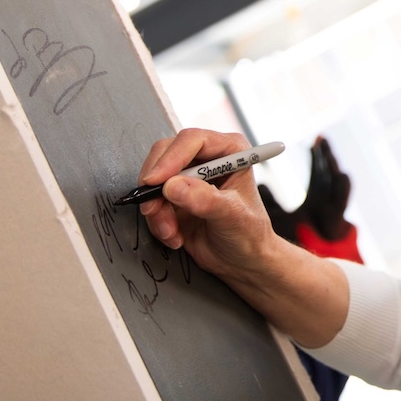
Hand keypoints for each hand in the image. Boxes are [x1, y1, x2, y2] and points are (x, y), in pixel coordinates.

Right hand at [137, 129, 279, 280]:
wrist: (242, 260)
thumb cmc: (249, 234)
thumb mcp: (232, 216)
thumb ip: (204, 200)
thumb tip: (173, 186)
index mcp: (230, 151)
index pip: (192, 140)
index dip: (170, 158)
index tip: (155, 181)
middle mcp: (207, 159)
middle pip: (165, 153)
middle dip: (156, 185)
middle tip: (153, 210)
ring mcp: (188, 177)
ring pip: (153, 179)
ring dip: (155, 209)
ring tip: (172, 232)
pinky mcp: (174, 196)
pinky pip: (151, 201)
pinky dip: (156, 220)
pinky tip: (175, 236)